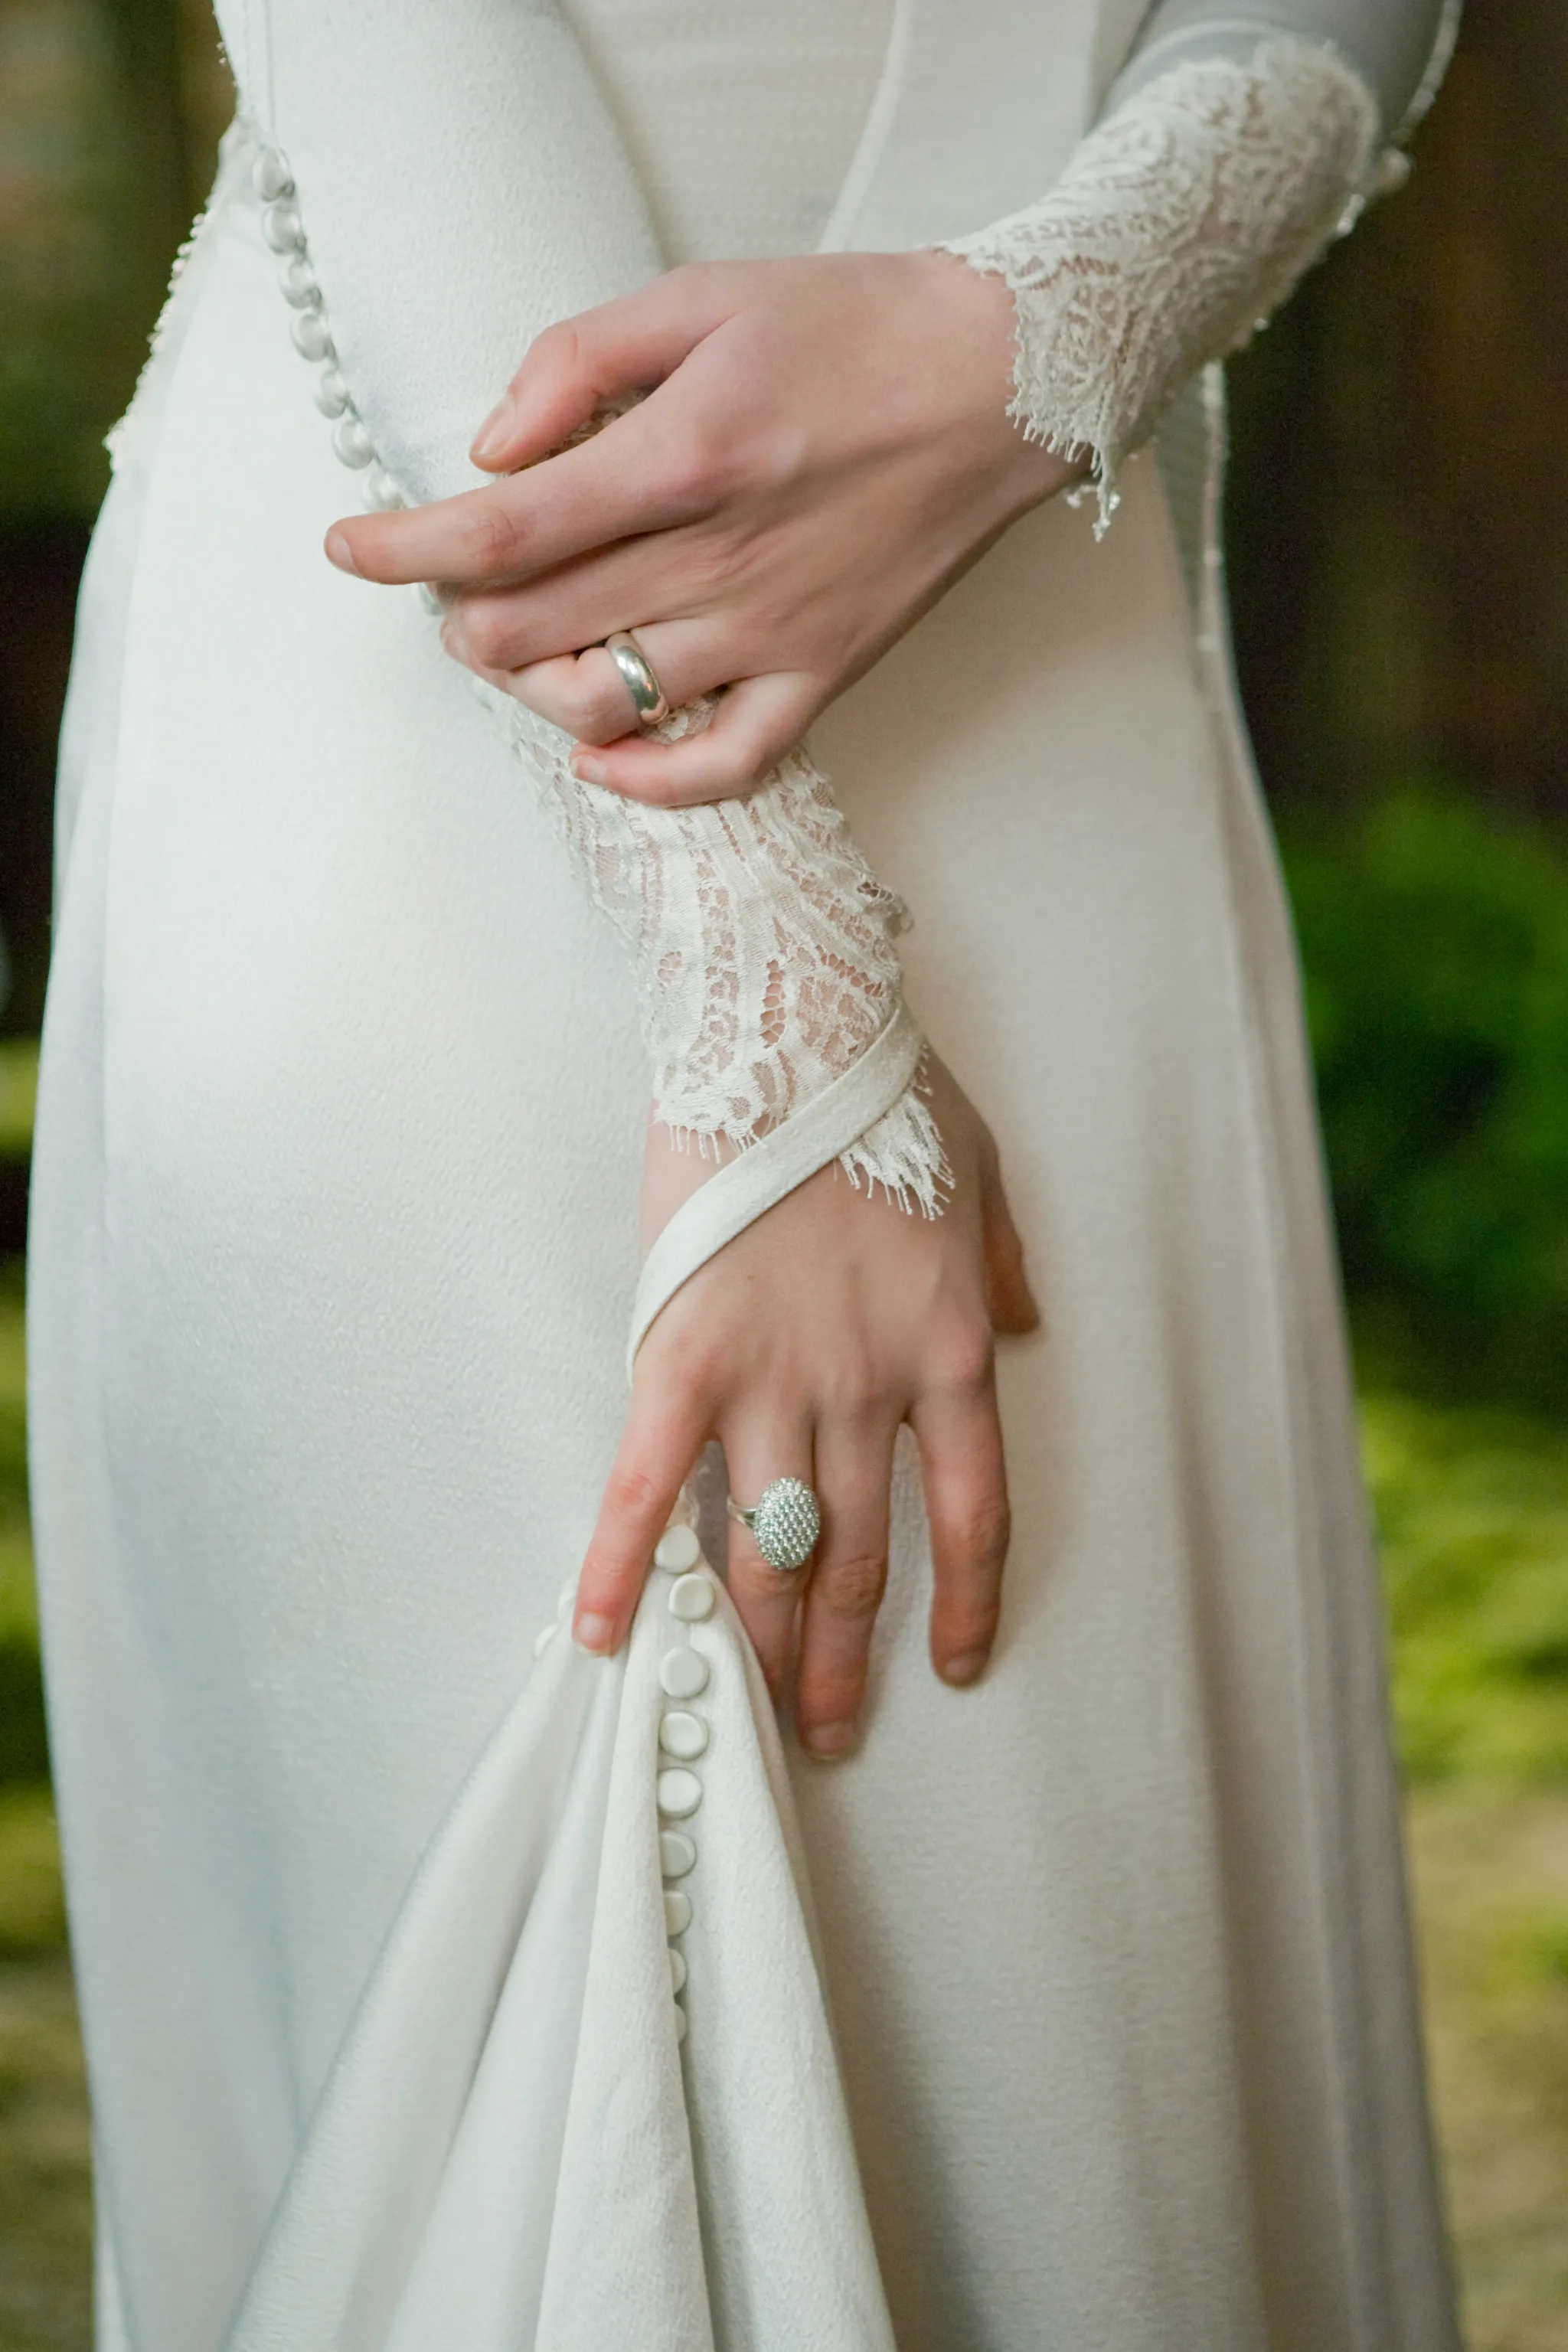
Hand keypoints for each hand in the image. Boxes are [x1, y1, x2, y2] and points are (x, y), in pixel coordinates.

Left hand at [325, 253, 1080, 804]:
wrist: (1009, 380)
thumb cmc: (854, 327)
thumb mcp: (701, 296)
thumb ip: (578, 360)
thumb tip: (492, 449)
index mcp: (681, 459)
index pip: (503, 533)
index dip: (407, 549)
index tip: (351, 548)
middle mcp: (719, 562)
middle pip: (533, 631)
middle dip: (460, 616)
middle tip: (454, 586)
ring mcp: (772, 633)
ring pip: (605, 705)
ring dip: (532, 688)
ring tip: (524, 647)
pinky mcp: (822, 674)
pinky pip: (722, 765)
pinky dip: (645, 778)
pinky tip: (600, 753)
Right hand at [569, 1058, 1039, 1756]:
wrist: (791, 1022)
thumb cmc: (890, 1088)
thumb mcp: (990, 1174)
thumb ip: (1007, 1267)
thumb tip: (1029, 1325)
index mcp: (949, 1350)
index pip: (971, 1516)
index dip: (962, 1604)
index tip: (953, 1665)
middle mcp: (867, 1387)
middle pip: (857, 1557)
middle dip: (844, 1659)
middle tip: (828, 1731)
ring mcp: (773, 1378)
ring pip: (767, 1546)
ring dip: (759, 1642)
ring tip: (749, 1710)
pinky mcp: (683, 1354)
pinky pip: (652, 1484)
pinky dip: (626, 1563)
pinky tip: (606, 1633)